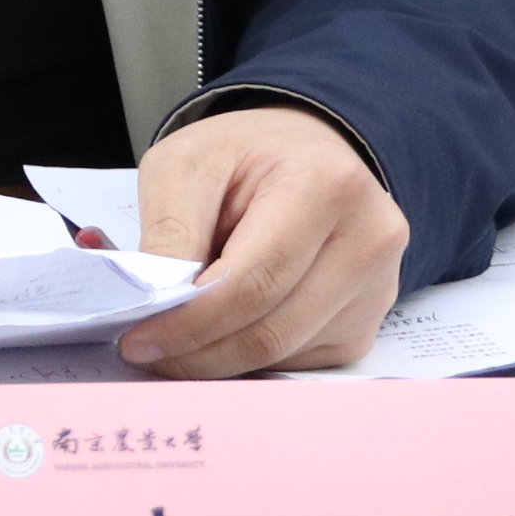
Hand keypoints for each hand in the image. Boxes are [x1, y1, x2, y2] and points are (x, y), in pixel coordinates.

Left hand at [122, 106, 407, 377]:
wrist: (305, 154)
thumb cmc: (245, 156)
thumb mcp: (188, 165)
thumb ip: (169, 231)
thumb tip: (154, 306)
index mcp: (327, 185)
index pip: (252, 282)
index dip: (189, 323)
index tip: (137, 340)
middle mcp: (368, 239)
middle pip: (270, 331)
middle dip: (198, 351)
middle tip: (146, 354)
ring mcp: (377, 288)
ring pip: (283, 354)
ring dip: (220, 358)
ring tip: (178, 337)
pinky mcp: (368, 323)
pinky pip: (300, 362)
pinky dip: (250, 357)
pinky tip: (227, 328)